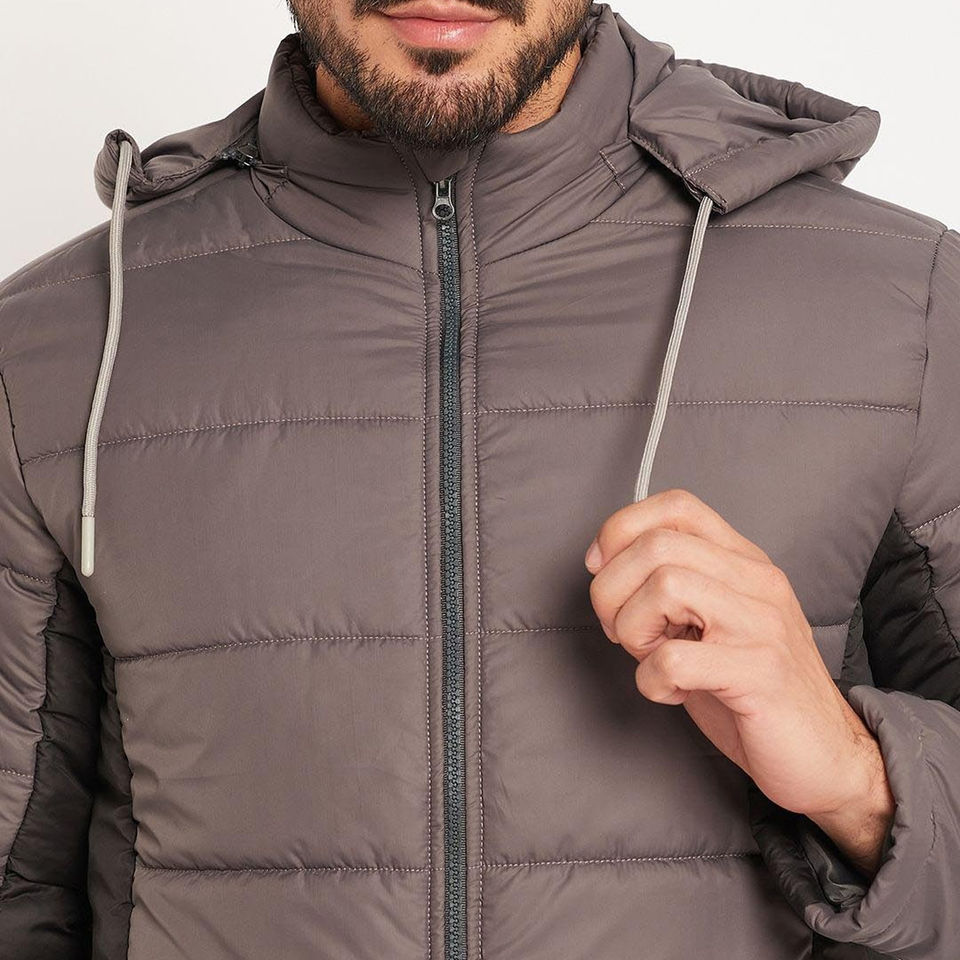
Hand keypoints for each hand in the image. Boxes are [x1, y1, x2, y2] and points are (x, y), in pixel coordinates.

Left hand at [584, 488, 895, 876]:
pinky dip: (651, 680)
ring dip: (633, 629)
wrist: (827, 755)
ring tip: (651, 658)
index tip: (600, 569)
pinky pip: (674, 658)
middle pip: (657, 544)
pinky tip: (671, 692)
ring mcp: (763, 623)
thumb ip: (670, 587)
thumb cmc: (752, 690)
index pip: (677, 506)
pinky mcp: (761, 672)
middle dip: (611, 589)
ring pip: (664, 586)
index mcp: (742, 562)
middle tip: (622, 632)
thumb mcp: (710, 622)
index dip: (621, 529)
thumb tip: (602, 564)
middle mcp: (757, 581)